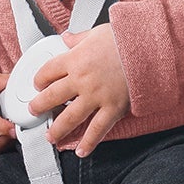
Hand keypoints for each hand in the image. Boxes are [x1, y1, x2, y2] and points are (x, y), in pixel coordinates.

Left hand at [29, 26, 134, 152]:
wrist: (149, 48)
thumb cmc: (125, 38)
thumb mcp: (96, 32)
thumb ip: (79, 38)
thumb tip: (67, 38)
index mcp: (75, 59)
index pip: (48, 72)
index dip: (39, 79)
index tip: (38, 84)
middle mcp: (81, 80)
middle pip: (52, 96)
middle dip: (39, 106)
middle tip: (34, 111)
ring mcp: (96, 96)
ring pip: (69, 117)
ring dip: (57, 129)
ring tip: (50, 136)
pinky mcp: (113, 108)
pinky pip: (97, 129)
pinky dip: (88, 142)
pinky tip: (81, 151)